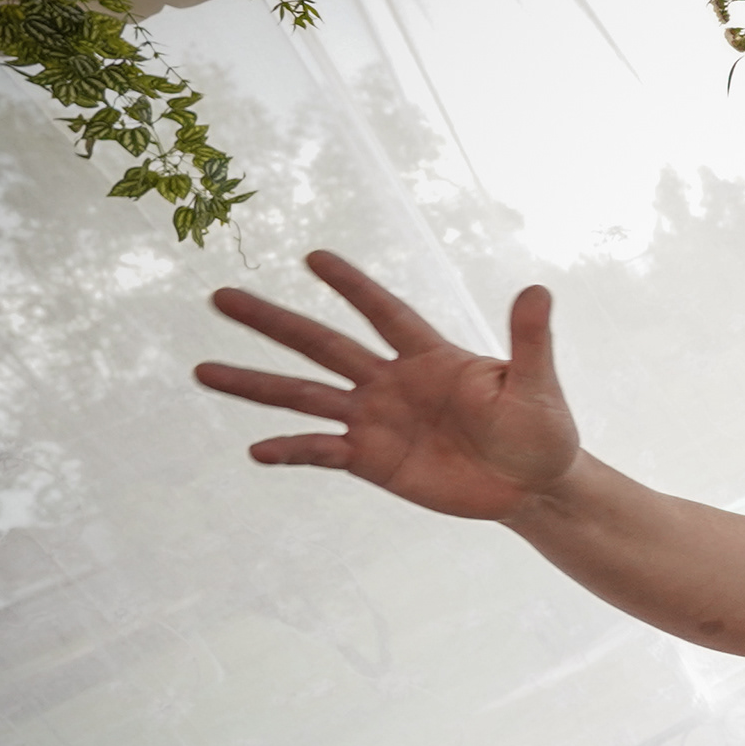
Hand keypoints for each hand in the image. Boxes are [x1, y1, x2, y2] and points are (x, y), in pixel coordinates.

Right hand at [195, 250, 580, 519]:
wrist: (534, 489)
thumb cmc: (542, 431)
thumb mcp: (536, 386)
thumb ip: (529, 341)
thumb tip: (538, 290)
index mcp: (431, 357)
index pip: (383, 313)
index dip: (352, 286)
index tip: (313, 256)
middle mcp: (392, 382)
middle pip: (322, 345)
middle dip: (273, 322)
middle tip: (220, 297)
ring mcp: (377, 421)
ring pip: (305, 397)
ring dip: (255, 385)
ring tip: (202, 372)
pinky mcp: (372, 461)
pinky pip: (321, 451)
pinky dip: (292, 450)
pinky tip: (257, 449)